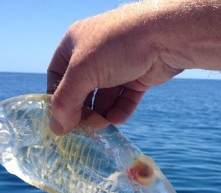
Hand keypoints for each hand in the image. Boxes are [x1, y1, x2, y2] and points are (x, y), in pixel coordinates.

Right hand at [47, 3, 181, 134]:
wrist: (164, 36)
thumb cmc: (117, 46)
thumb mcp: (82, 72)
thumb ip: (66, 101)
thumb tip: (57, 129)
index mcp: (75, 45)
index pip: (57, 76)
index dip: (57, 98)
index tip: (60, 120)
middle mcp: (95, 55)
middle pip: (81, 91)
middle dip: (82, 111)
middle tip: (83, 129)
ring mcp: (118, 67)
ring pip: (104, 98)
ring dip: (101, 114)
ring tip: (102, 125)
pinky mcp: (138, 78)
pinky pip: (124, 100)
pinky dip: (120, 111)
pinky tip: (117, 120)